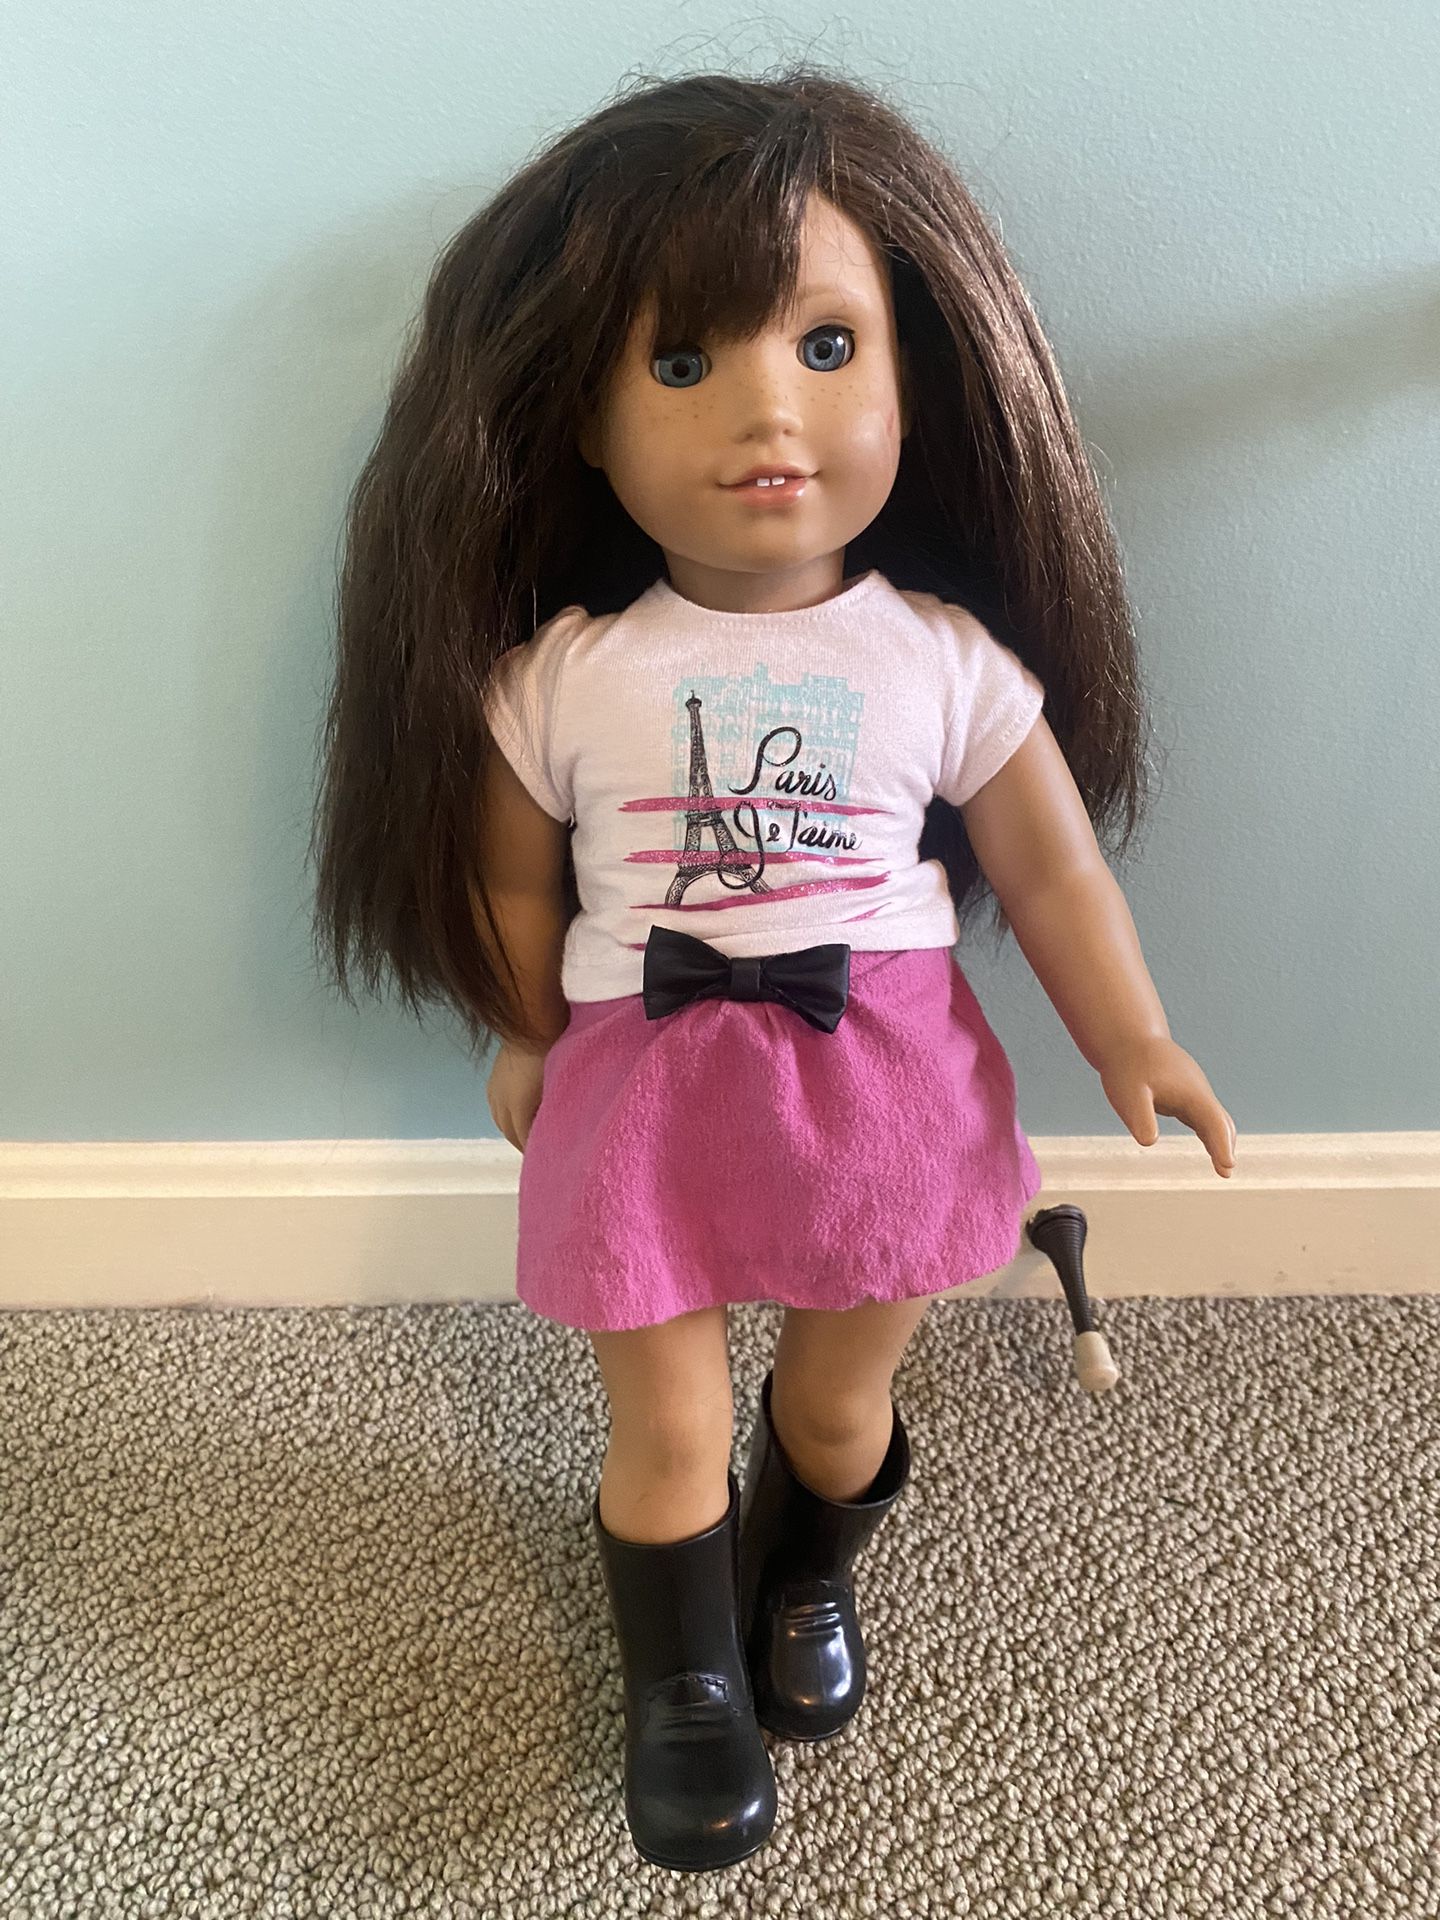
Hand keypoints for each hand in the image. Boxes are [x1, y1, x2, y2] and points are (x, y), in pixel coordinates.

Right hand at [487, 1039, 551, 1152]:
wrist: (532, 1023)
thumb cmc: (552, 1054)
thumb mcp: (558, 1086)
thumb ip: (556, 1110)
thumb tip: (561, 1128)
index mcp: (518, 1109)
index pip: (525, 1140)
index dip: (536, 1150)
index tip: (549, 1158)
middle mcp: (501, 1103)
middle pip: (511, 1134)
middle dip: (525, 1144)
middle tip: (542, 1150)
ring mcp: (494, 1091)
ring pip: (502, 1122)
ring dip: (515, 1131)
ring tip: (531, 1136)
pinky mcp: (493, 1082)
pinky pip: (497, 1108)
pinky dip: (508, 1118)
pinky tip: (518, 1116)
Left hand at [1100, 1035, 1236, 1177]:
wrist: (1126, 1037)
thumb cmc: (1127, 1066)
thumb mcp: (1129, 1093)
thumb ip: (1140, 1116)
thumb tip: (1149, 1141)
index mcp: (1190, 1092)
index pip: (1213, 1122)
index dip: (1221, 1145)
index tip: (1228, 1166)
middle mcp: (1198, 1091)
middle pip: (1220, 1121)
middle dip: (1224, 1146)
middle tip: (1226, 1172)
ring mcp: (1193, 1090)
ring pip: (1214, 1118)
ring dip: (1220, 1141)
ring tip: (1223, 1167)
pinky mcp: (1184, 1092)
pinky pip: (1203, 1115)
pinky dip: (1210, 1132)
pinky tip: (1211, 1146)